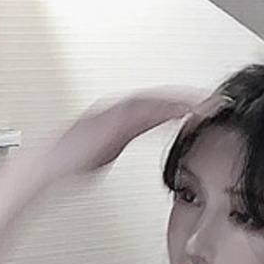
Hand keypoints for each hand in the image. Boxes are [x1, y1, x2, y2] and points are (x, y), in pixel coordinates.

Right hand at [45, 89, 204, 181]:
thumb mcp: (106, 152)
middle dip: (187, 97)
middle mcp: (117, 108)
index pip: (156, 105)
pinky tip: (182, 113)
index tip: (204, 107)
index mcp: (117, 115)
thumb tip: (132, 148)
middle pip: (159, 97)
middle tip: (215, 100)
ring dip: (180, 101)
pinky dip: (164, 111)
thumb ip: (123, 143)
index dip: (180, 104)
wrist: (49, 166)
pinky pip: (142, 112)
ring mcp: (113, 110)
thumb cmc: (72, 163)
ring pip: (154, 101)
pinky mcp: (110, 120)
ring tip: (205, 104)